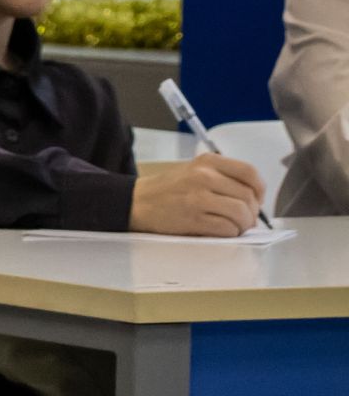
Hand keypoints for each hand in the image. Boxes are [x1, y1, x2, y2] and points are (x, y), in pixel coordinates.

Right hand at [130, 153, 264, 236]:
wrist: (135, 202)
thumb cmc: (167, 189)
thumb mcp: (194, 170)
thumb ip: (222, 177)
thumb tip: (253, 199)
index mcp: (207, 162)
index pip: (249, 173)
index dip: (259, 189)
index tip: (256, 200)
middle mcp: (203, 176)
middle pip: (247, 196)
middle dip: (251, 213)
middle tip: (245, 220)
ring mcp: (197, 198)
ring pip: (240, 213)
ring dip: (243, 225)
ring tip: (235, 227)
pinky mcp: (192, 219)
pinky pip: (226, 229)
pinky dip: (230, 234)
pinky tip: (222, 232)